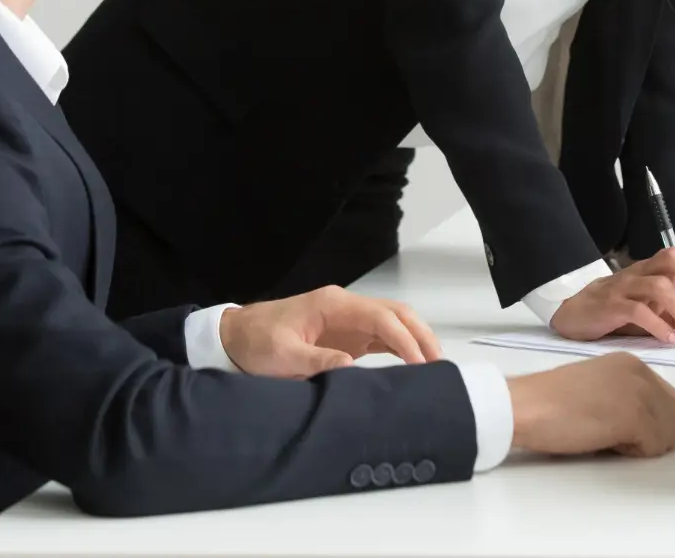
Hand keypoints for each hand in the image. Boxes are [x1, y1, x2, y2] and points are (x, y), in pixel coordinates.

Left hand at [217, 285, 440, 377]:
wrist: (236, 337)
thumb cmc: (257, 343)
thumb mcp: (281, 355)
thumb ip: (316, 361)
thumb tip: (352, 368)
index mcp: (334, 305)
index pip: (381, 317)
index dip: (404, 339)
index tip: (419, 364)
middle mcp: (347, 307)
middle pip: (396, 313)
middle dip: (420, 335)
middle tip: (438, 364)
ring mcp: (349, 321)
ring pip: (394, 323)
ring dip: (416, 340)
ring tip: (433, 367)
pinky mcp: (347, 336)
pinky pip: (382, 337)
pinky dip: (401, 348)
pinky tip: (413, 365)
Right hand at [508, 353, 674, 457]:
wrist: (527, 405)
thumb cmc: (550, 401)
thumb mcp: (596, 386)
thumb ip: (623, 394)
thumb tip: (643, 422)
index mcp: (630, 363)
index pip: (665, 398)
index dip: (647, 419)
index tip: (618, 424)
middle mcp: (641, 373)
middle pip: (671, 415)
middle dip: (651, 432)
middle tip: (615, 435)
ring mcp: (640, 393)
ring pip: (668, 432)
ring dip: (644, 444)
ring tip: (609, 438)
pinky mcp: (635, 417)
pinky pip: (655, 446)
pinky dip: (635, 453)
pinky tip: (607, 442)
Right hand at [550, 243, 674, 343]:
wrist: (574, 313)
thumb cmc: (615, 308)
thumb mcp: (645, 303)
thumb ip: (669, 308)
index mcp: (649, 269)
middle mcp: (639, 271)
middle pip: (670, 259)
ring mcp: (624, 286)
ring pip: (658, 285)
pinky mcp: (611, 305)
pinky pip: (638, 311)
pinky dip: (658, 325)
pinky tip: (668, 338)